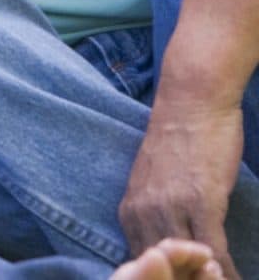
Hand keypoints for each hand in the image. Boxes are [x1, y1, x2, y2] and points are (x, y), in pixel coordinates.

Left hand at [122, 93, 244, 278]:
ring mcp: (171, 208)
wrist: (192, 102)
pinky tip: (235, 279)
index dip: (166, 278)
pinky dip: (226, 271)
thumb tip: (166, 247)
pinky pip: (213, 251)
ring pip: (188, 265)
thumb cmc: (179, 142)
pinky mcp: (202, 202)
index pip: (142, 263)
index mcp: (129, 211)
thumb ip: (154, 215)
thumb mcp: (154, 185)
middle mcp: (143, 213)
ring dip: (206, 278)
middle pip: (164, 269)